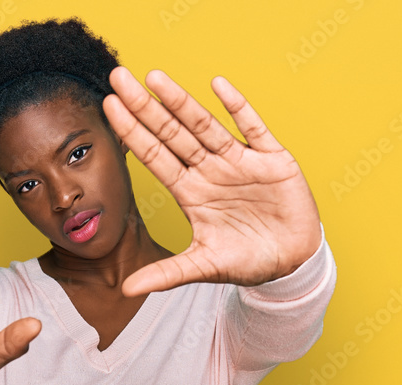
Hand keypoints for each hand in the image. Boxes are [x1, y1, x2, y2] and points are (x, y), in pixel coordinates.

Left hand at [103, 67, 322, 296]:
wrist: (292, 263)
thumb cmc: (246, 260)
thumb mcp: (203, 267)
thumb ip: (167, 274)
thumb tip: (127, 290)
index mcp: (191, 192)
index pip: (155, 156)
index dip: (133, 133)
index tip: (109, 107)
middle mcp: (210, 171)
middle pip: (172, 133)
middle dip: (146, 107)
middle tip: (119, 77)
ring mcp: (239, 162)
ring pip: (205, 125)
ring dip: (181, 102)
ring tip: (155, 78)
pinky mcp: (271, 159)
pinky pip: (253, 128)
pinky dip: (238, 108)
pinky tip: (218, 86)